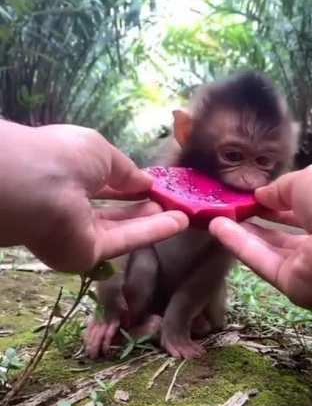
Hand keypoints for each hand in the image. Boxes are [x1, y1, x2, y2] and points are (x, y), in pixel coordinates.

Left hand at [0, 122, 187, 271]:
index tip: (153, 185)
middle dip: (141, 206)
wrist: (36, 186)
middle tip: (170, 202)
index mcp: (69, 175)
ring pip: (121, 228)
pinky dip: (152, 232)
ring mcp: (77, 232)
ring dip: (152, 221)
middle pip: (112, 210)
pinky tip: (178, 223)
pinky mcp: (86, 253)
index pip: (102, 183)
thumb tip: (146, 181)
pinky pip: (124, 241)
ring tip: (182, 214)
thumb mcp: (101, 151)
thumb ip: (125, 169)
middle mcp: (71, 205)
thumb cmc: (64, 157)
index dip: (129, 184)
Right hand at [210, 164, 311, 316]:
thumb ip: (280, 188)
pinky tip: (219, 228)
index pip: (298, 211)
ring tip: (216, 218)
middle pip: (282, 235)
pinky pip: (261, 262)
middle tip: (229, 209)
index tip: (250, 198)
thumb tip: (261, 195)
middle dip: (256, 222)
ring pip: (268, 249)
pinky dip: (239, 245)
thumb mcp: (306, 180)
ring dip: (241, 233)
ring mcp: (307, 266)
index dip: (273, 204)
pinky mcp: (292, 284)